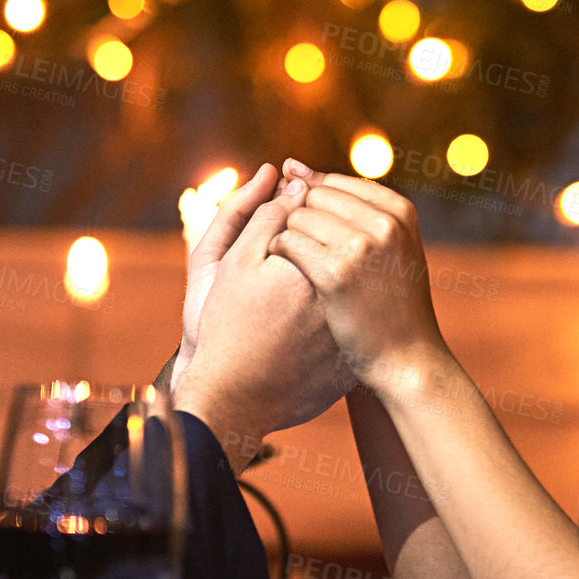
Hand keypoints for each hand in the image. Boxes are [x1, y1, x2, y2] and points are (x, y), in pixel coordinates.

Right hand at [174, 170, 355, 470]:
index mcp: (317, 268)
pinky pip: (352, 332)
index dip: (305, 218)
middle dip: (325, 247)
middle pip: (347, 256)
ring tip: (297, 299)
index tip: (283, 233)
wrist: (232, 397)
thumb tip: (294, 180)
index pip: (327, 222)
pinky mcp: (352, 366)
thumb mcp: (232, 263)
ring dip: (338, 282)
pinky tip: (312, 328)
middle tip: (288, 268)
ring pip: (354, 294)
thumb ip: (264, 216)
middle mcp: (343, 300)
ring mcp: (351, 337)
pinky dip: (339, 322)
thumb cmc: (225, 328)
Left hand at [265, 161, 451, 396]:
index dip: (315, 204)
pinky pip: (287, 243)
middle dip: (300, 219)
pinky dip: (279, 255)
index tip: (312, 233)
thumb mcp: (394, 249)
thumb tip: (296, 168)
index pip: (338, 184)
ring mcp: (360, 247)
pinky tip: (285, 275)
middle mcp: (383, 223)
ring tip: (297, 266)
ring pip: (296, 218)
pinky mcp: (334, 273)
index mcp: (399, 212)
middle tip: (302, 252)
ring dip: (288, 238)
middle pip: (314, 197)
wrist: (407, 359)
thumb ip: (357, 210)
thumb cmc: (392, 304)